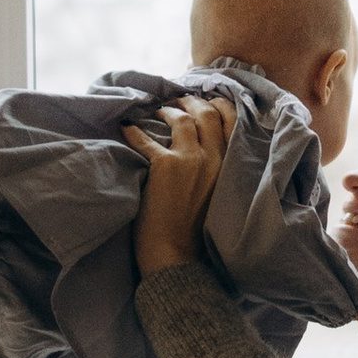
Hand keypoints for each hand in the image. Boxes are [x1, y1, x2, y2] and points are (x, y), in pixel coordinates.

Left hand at [124, 97, 234, 273]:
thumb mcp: (220, 196)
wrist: (179, 257)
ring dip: (167, 110)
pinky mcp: (164, 166)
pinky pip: (145, 138)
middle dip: (191, 101)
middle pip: (206, 113)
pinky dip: (133, 130)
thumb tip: (206, 153)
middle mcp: (214, 158)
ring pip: (180, 119)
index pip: (231, 120)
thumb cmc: (198, 233)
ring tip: (156, 111)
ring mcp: (189, 160)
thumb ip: (218, 170)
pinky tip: (126, 128)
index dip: (218, 104)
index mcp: (230, 165)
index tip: (205, 101)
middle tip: (178, 100)